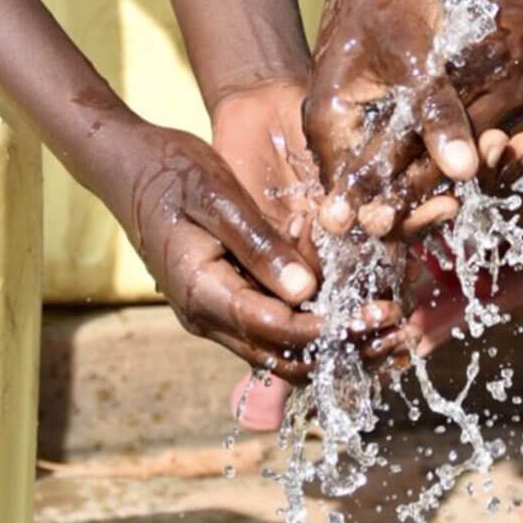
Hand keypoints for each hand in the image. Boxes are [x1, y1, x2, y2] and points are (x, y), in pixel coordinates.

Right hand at [97, 120, 400, 381]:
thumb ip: (259, 245)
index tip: (377, 315)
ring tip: (387, 328)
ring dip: (333, 345)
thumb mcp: (217, 198)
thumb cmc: (169, 172)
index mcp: (203, 293)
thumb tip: (306, 290)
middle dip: (341, 348)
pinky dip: (315, 327)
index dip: (330, 328)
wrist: (126, 166)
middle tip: (396, 332)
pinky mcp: (226, 299)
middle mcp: (208, 316)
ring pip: (280, 351)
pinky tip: (352, 309)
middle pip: (283, 356)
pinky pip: (274, 329)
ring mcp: (215, 312)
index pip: (275, 329)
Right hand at [305, 0, 481, 234]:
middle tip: (459, 206)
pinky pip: (418, 152)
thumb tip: (466, 169)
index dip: (392, 215)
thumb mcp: (414, 59)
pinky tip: (500, 146)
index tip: (439, 213)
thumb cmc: (390, 4)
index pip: (352, 192)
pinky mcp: (388, 119)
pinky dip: (457, 153)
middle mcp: (342, 135)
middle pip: (376, 194)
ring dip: (444, 179)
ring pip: (402, 175)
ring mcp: (364, 128)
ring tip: (488, 167)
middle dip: (421, 204)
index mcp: (331, 125)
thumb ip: (436, 114)